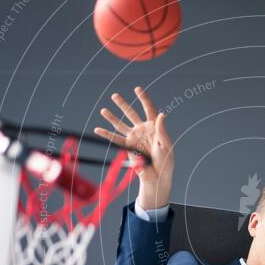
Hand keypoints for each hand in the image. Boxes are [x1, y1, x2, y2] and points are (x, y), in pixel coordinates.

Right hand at [94, 87, 173, 207]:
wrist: (157, 175)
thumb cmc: (165, 160)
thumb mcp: (166, 145)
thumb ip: (162, 130)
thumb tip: (161, 114)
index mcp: (154, 126)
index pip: (148, 109)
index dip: (143, 98)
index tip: (137, 89)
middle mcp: (142, 129)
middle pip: (131, 114)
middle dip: (123, 105)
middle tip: (114, 96)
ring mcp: (134, 137)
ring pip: (121, 125)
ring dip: (112, 117)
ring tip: (103, 110)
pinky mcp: (127, 147)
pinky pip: (115, 140)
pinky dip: (106, 135)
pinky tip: (97, 129)